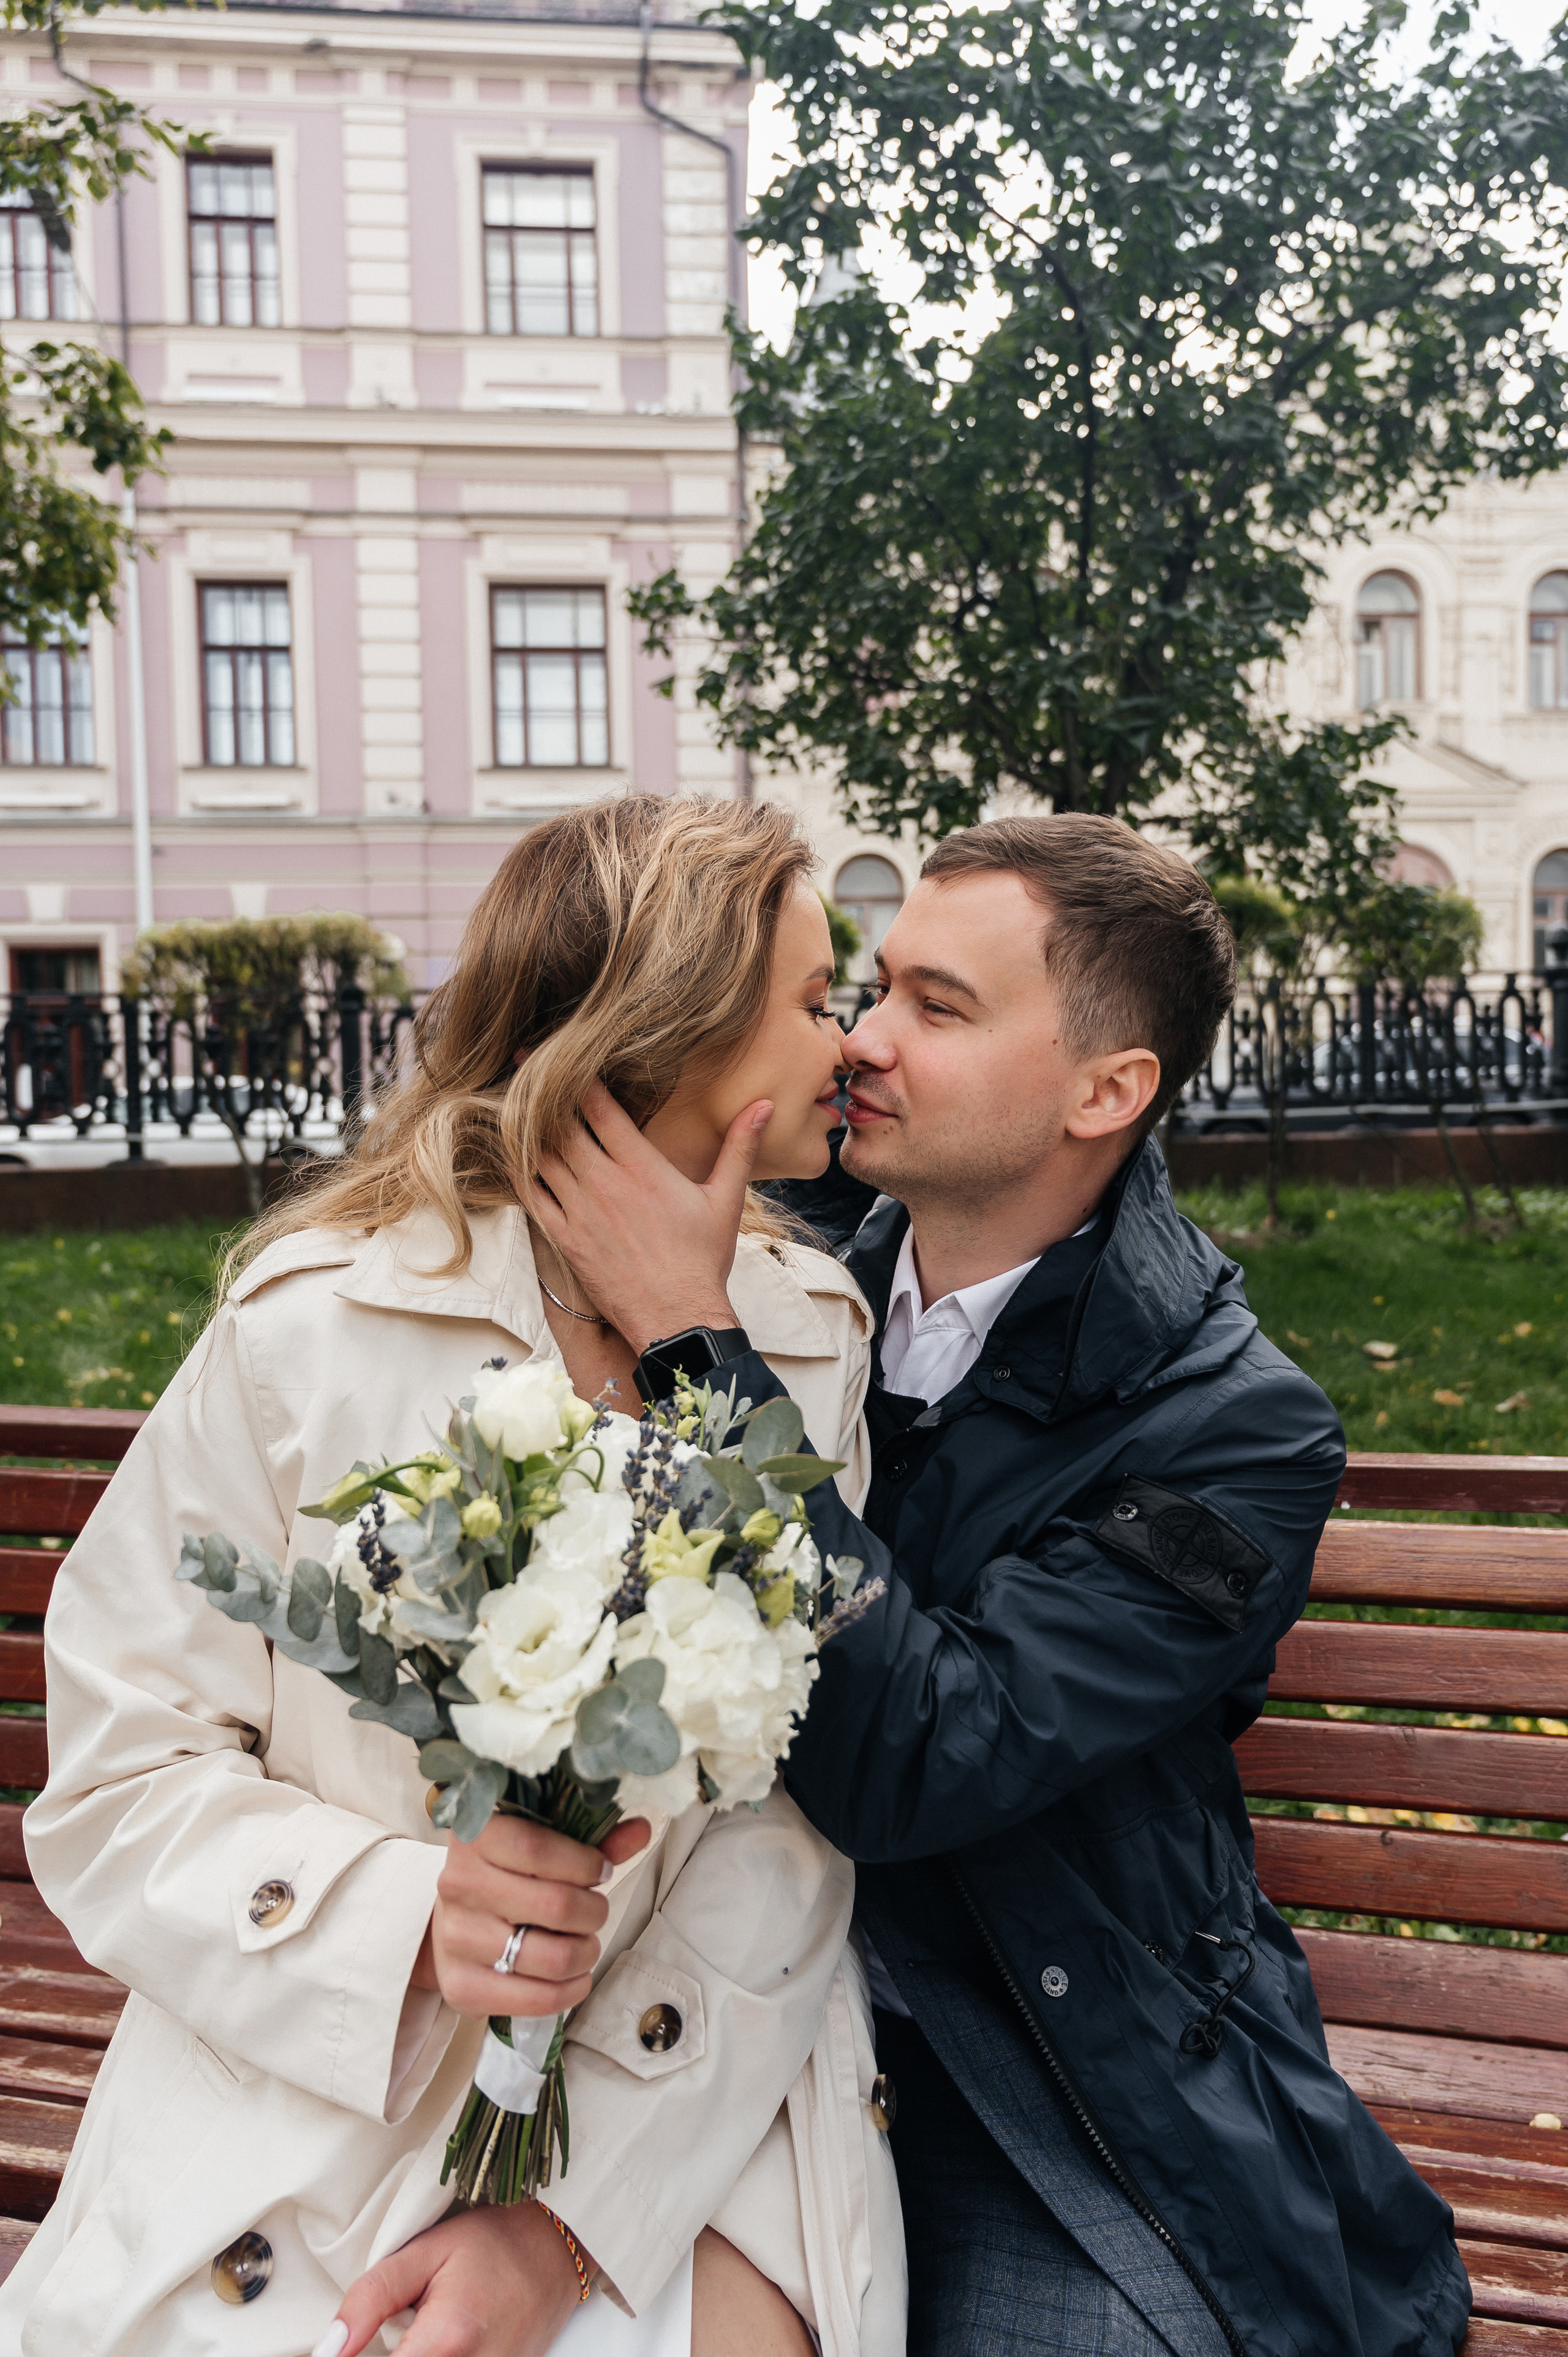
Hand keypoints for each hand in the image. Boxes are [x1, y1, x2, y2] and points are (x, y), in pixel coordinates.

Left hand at [319, 2202, 589, 2356]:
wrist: (559, 2245)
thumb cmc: (495, 2241)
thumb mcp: (426, 2251)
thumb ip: (371, 2298)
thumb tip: (328, 2348)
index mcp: (446, 2342)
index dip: (356, 2356)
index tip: (352, 2344)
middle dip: (392, 2350)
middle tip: (401, 2326)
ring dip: (418, 2353)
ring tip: (426, 2327)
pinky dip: (439, 2355)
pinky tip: (444, 2337)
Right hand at [413, 1813, 650, 2017]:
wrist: (450, 1924)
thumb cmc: (506, 1876)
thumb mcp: (544, 1847)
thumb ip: (592, 1840)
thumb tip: (641, 1830)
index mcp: (476, 1838)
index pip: (538, 1850)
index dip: (584, 1863)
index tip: (600, 1870)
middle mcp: (459, 1886)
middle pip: (556, 1905)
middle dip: (594, 1912)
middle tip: (596, 1912)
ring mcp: (456, 1939)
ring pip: (553, 1957)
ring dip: (586, 1953)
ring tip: (585, 1944)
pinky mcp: (461, 1987)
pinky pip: (537, 1999)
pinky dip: (570, 1990)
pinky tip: (574, 1976)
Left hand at [517, 1080, 772, 1354]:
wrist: (677, 1319)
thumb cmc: (703, 1261)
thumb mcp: (726, 1199)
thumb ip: (739, 1146)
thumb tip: (765, 1105)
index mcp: (641, 1166)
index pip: (599, 1106)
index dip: (576, 1076)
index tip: (562, 1054)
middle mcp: (604, 1182)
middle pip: (560, 1123)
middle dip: (540, 1090)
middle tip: (524, 1065)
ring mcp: (580, 1210)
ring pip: (539, 1155)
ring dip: (525, 1127)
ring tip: (512, 1102)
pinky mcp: (565, 1238)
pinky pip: (530, 1194)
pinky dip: (519, 1170)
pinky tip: (511, 1153)